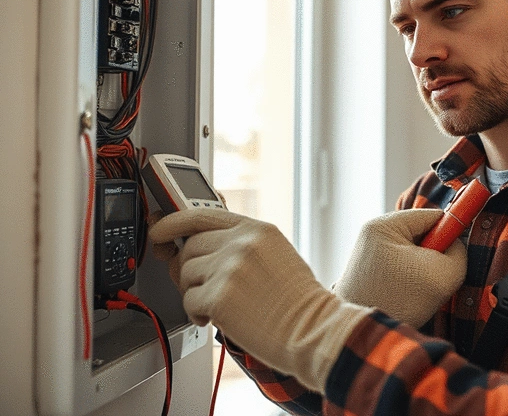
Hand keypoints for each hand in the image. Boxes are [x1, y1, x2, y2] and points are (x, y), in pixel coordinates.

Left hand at [149, 209, 369, 391]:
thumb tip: (194, 249)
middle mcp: (241, 244)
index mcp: (256, 229)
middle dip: (188, 269)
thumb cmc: (297, 299)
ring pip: (185, 275)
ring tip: (220, 305)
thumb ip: (239, 245)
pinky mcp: (218, 298)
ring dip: (195, 293)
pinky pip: (188, 301)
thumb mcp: (275, 254)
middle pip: (189, 248)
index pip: (201, 214)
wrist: (313, 328)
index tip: (159, 230)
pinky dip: (197, 314)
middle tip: (202, 286)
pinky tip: (220, 318)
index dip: (172, 222)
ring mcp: (228, 269)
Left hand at [333, 208, 466, 327]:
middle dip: (434, 254)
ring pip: (413, 252)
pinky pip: (401, 265)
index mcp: (384, 225)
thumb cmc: (398, 303)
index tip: (454, 256)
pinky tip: (406, 295)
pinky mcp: (367, 269)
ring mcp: (367, 251)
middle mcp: (372, 233)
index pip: (432, 216)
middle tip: (432, 278)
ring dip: (423, 269)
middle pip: (421, 233)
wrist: (362, 337)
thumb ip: (459, 251)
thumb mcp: (444, 274)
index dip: (450, 234)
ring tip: (416, 291)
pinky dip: (410, 279)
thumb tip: (456, 244)